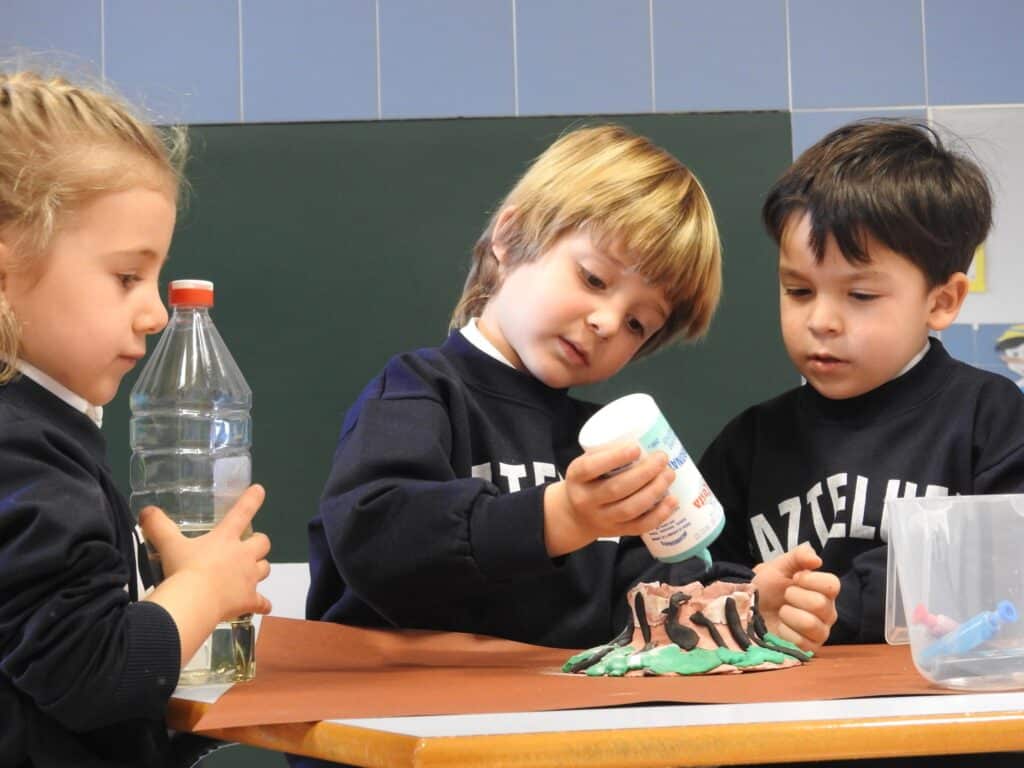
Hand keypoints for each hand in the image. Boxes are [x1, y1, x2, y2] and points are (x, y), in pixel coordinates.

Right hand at [140, 484, 272, 620]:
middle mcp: (243, 555)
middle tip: (247, 548)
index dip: (251, 499)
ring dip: (259, 569)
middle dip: (258, 543)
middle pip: (263, 542)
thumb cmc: (183, 570)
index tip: (259, 490)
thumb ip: (158, 526)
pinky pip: (262, 602)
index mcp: (225, 538)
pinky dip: (262, 604)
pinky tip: (261, 606)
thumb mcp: (168, 545)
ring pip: (265, 568)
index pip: (242, 511)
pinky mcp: (249, 600)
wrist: (193, 602)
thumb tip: (146, 511)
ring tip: (248, 575)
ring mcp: (249, 578)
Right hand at [543, 442, 677, 556]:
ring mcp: (602, 519)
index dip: (615, 458)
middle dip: (644, 473)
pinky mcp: (617, 532)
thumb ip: (605, 452)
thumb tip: (644, 435)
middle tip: (662, 459)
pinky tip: (672, 501)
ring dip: (654, 491)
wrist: (574, 516)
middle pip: (616, 488)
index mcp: (576, 477)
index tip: (636, 448)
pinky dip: (659, 515)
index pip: (591, 468)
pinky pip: (639, 527)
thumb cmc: (586, 481)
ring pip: (630, 508)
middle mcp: (586, 500)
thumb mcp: (585, 464)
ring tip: (669, 475)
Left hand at [752, 542, 839, 651]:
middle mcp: (827, 612)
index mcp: (824, 591)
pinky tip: (780, 627)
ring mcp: (819, 633)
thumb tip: (817, 560)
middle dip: (793, 596)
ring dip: (788, 614)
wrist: (746, 608)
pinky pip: (801, 643)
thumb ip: (799, 556)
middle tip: (785, 596)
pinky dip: (784, 632)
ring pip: (810, 624)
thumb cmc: (766, 586)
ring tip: (781, 611)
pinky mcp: (808, 650)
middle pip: (820, 604)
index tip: (794, 579)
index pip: (832, 585)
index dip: (809, 580)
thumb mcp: (779, 565)